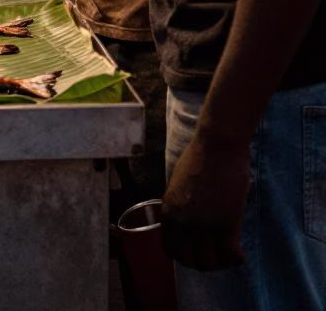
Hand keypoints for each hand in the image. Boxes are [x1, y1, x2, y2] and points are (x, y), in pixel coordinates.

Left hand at [161, 130, 249, 269]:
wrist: (218, 144)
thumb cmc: (200, 158)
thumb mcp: (178, 185)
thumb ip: (180, 207)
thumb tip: (186, 225)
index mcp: (169, 212)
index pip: (170, 250)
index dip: (184, 256)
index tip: (197, 253)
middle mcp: (183, 223)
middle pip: (190, 261)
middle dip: (203, 263)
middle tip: (216, 256)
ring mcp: (204, 225)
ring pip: (211, 263)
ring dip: (221, 264)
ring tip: (229, 256)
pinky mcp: (226, 224)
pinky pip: (231, 255)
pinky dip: (236, 259)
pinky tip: (240, 255)